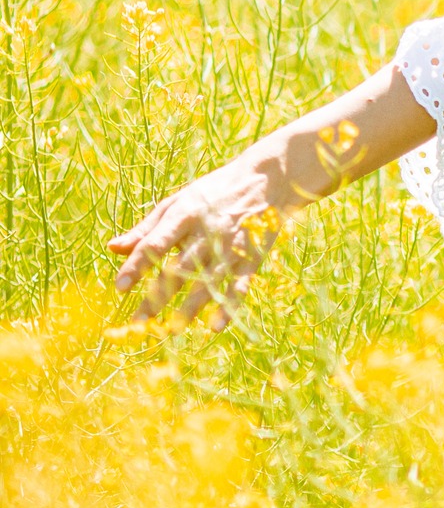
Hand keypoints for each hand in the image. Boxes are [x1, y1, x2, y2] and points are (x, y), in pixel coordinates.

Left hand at [109, 152, 299, 331]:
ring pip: (207, 281)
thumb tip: (112, 247)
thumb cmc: (215, 191)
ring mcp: (231, 246)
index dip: (137, 265)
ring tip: (173, 329)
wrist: (267, 178)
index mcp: (184, 215)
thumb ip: (147, 227)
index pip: (155, 243)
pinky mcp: (251, 256)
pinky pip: (238, 285)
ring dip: (190, 307)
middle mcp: (206, 232)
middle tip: (140, 321)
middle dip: (158, 296)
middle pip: (178, 269)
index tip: (119, 287)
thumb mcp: (178, 200)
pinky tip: (215, 326)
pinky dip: (228, 307)